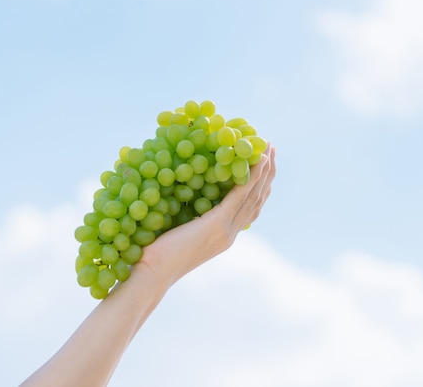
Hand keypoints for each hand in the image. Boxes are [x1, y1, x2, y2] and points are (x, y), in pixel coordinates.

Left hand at [137, 144, 276, 287]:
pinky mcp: (217, 224)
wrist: (151, 274)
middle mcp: (230, 233)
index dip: (259, 185)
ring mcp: (226, 230)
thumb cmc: (154, 255)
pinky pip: (240, 195)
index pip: (249, 208)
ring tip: (270, 147)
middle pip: (257, 199)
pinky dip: (252, 176)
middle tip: (272, 148)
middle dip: (267, 173)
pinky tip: (259, 160)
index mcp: (223, 236)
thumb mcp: (176, 230)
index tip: (264, 163)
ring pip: (253, 195)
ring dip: (264, 170)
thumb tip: (182, 195)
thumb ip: (187, 216)